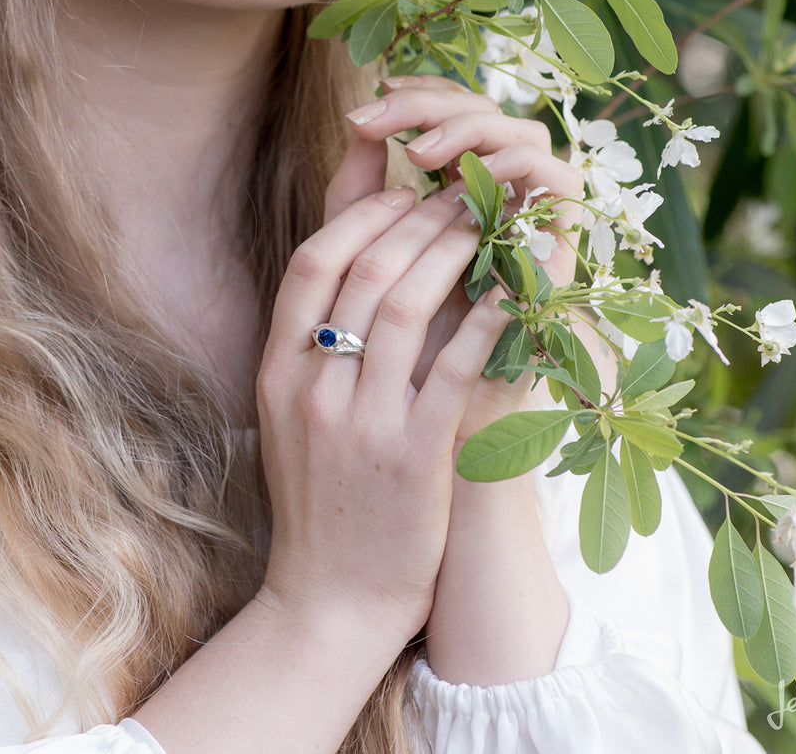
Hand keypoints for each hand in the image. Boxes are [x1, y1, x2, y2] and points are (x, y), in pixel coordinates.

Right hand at [254, 180, 517, 644]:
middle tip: (461, 196)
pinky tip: (517, 288)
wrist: (328, 602)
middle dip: (420, 218)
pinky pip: (458, 366)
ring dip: (454, 251)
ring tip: (489, 227)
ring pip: (408, 302)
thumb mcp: (291, 421)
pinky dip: (489, 318)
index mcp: (278, 373)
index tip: (403, 192)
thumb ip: (311, 353)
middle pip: (365, 269)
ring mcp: (361, 420)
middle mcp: (312, 387)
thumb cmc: (318, 507)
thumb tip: (348, 286)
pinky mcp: (414, 455)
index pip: (314, 262)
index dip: (362, 215)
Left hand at [335, 75, 584, 440]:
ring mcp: (537, 223)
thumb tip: (353, 126)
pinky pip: (559, 180)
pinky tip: (464, 180)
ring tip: (417, 154)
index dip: (413, 97)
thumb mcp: (360, 267)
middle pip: (486, 110)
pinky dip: (515, 166)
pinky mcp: (567, 251)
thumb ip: (355, 203)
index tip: (361, 110)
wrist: (441, 438)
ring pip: (525, 133)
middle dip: (430, 104)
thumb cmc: (393, 359)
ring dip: (470, 130)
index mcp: (457, 195)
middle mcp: (503, 200)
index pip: (450, 111)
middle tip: (378, 114)